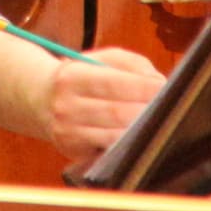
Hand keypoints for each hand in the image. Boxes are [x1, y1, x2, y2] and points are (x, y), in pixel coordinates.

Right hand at [42, 47, 162, 164]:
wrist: (40, 99)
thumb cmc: (80, 77)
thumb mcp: (99, 59)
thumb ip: (130, 63)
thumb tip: (158, 82)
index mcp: (72, 76)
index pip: (115, 82)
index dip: (144, 87)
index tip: (165, 88)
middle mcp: (65, 105)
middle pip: (117, 112)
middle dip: (147, 111)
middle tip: (169, 109)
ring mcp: (67, 131)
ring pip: (114, 136)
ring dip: (140, 131)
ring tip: (157, 123)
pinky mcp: (72, 151)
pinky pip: (107, 151)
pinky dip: (126, 146)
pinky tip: (138, 138)